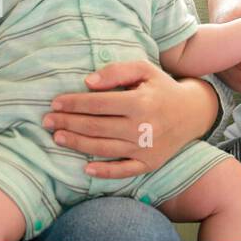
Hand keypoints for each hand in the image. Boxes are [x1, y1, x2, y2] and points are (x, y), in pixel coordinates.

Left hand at [43, 60, 208, 178]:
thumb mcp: (143, 69)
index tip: (55, 103)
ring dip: (77, 144)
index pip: (98, 103)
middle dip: (68, 124)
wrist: (193, 112)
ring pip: (104, 148)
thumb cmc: (161, 88)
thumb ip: (116, 71)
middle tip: (46, 121)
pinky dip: (104, 171)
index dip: (73, 103)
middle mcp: (143, 127)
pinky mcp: (150, 163)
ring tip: (57, 138)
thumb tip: (88, 82)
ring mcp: (146, 148)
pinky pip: (123, 171)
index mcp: (141, 102)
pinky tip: (85, 168)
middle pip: (96, 127)